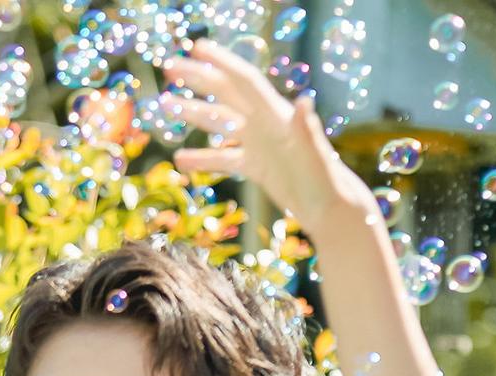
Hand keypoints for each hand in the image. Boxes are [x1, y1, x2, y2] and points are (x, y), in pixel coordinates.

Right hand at [165, 41, 384, 241]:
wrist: (330, 208)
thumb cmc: (326, 182)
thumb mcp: (316, 156)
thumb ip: (306, 129)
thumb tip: (301, 101)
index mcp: (276, 116)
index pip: (244, 81)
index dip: (220, 62)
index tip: (196, 48)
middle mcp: (265, 123)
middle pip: (226, 93)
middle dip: (198, 79)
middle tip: (170, 68)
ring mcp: (259, 143)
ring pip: (220, 122)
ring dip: (193, 113)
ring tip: (165, 105)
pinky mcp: (256, 165)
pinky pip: (224, 158)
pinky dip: (203, 158)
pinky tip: (180, 161)